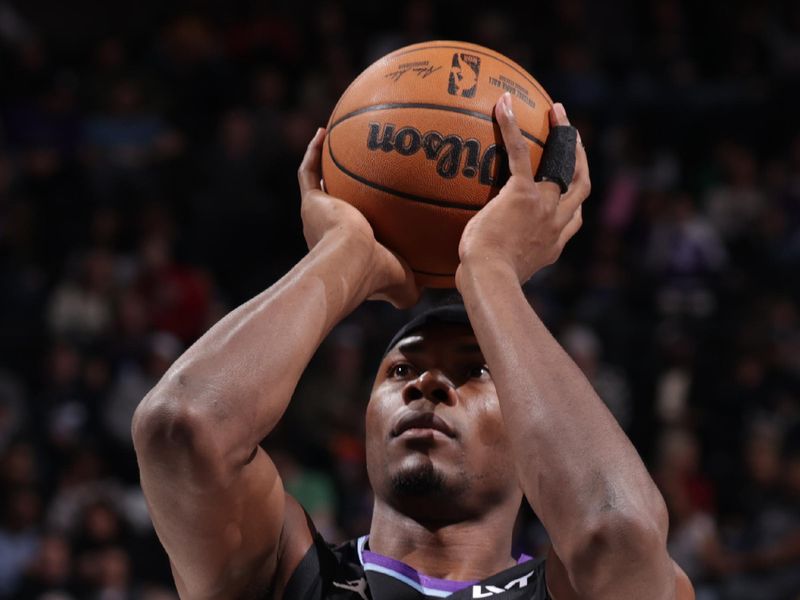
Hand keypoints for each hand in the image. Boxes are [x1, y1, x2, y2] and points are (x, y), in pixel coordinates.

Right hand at [298, 128, 420, 307]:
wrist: (351, 262)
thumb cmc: (378, 273)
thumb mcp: (405, 283)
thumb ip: (414, 287)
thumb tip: (429, 289)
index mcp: (346, 252)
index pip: (354, 234)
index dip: (363, 221)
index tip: (377, 206)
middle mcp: (327, 234)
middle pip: (335, 207)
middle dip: (343, 192)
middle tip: (359, 172)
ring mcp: (316, 217)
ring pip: (318, 187)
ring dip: (323, 165)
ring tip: (335, 142)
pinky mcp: (310, 203)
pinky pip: (308, 172)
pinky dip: (313, 153)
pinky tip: (324, 132)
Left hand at [456, 95, 589, 283]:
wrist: (490, 278)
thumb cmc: (486, 281)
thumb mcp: (503, 273)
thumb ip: (503, 260)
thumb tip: (481, 262)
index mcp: (554, 243)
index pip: (574, 218)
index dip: (575, 199)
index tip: (571, 185)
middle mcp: (557, 222)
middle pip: (581, 184)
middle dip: (582, 159)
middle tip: (574, 138)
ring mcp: (544, 206)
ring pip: (563, 164)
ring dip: (563, 135)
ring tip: (557, 113)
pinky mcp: (522, 194)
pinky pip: (520, 154)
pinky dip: (512, 128)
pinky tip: (504, 105)